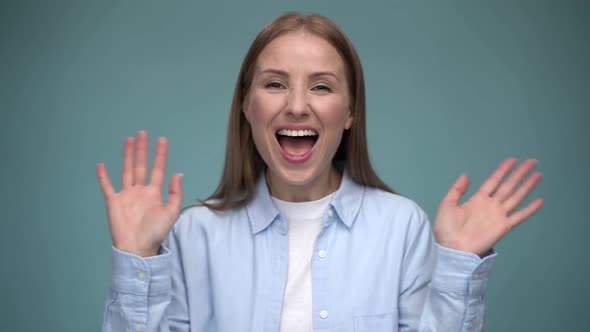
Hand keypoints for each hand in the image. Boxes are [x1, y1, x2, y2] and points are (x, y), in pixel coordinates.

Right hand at [96, 131, 182, 256]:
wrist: (138, 248)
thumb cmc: (155, 232)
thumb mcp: (171, 213)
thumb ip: (175, 194)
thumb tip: (178, 174)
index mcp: (154, 193)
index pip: (158, 169)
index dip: (160, 155)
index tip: (162, 140)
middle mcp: (140, 191)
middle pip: (141, 165)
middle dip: (142, 150)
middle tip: (143, 133)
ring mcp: (126, 195)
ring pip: (126, 170)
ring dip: (127, 156)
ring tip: (129, 140)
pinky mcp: (113, 202)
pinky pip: (107, 187)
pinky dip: (103, 176)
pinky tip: (101, 165)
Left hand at [434, 158, 543, 255]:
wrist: (451, 248)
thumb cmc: (445, 229)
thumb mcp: (447, 204)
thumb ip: (457, 189)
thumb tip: (466, 175)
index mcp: (477, 199)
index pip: (493, 180)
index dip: (503, 170)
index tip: (512, 160)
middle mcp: (490, 205)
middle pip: (508, 185)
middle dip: (520, 173)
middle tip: (532, 161)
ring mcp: (498, 215)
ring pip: (516, 196)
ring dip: (527, 186)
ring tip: (538, 174)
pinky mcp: (503, 227)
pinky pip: (519, 216)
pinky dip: (530, 209)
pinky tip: (539, 201)